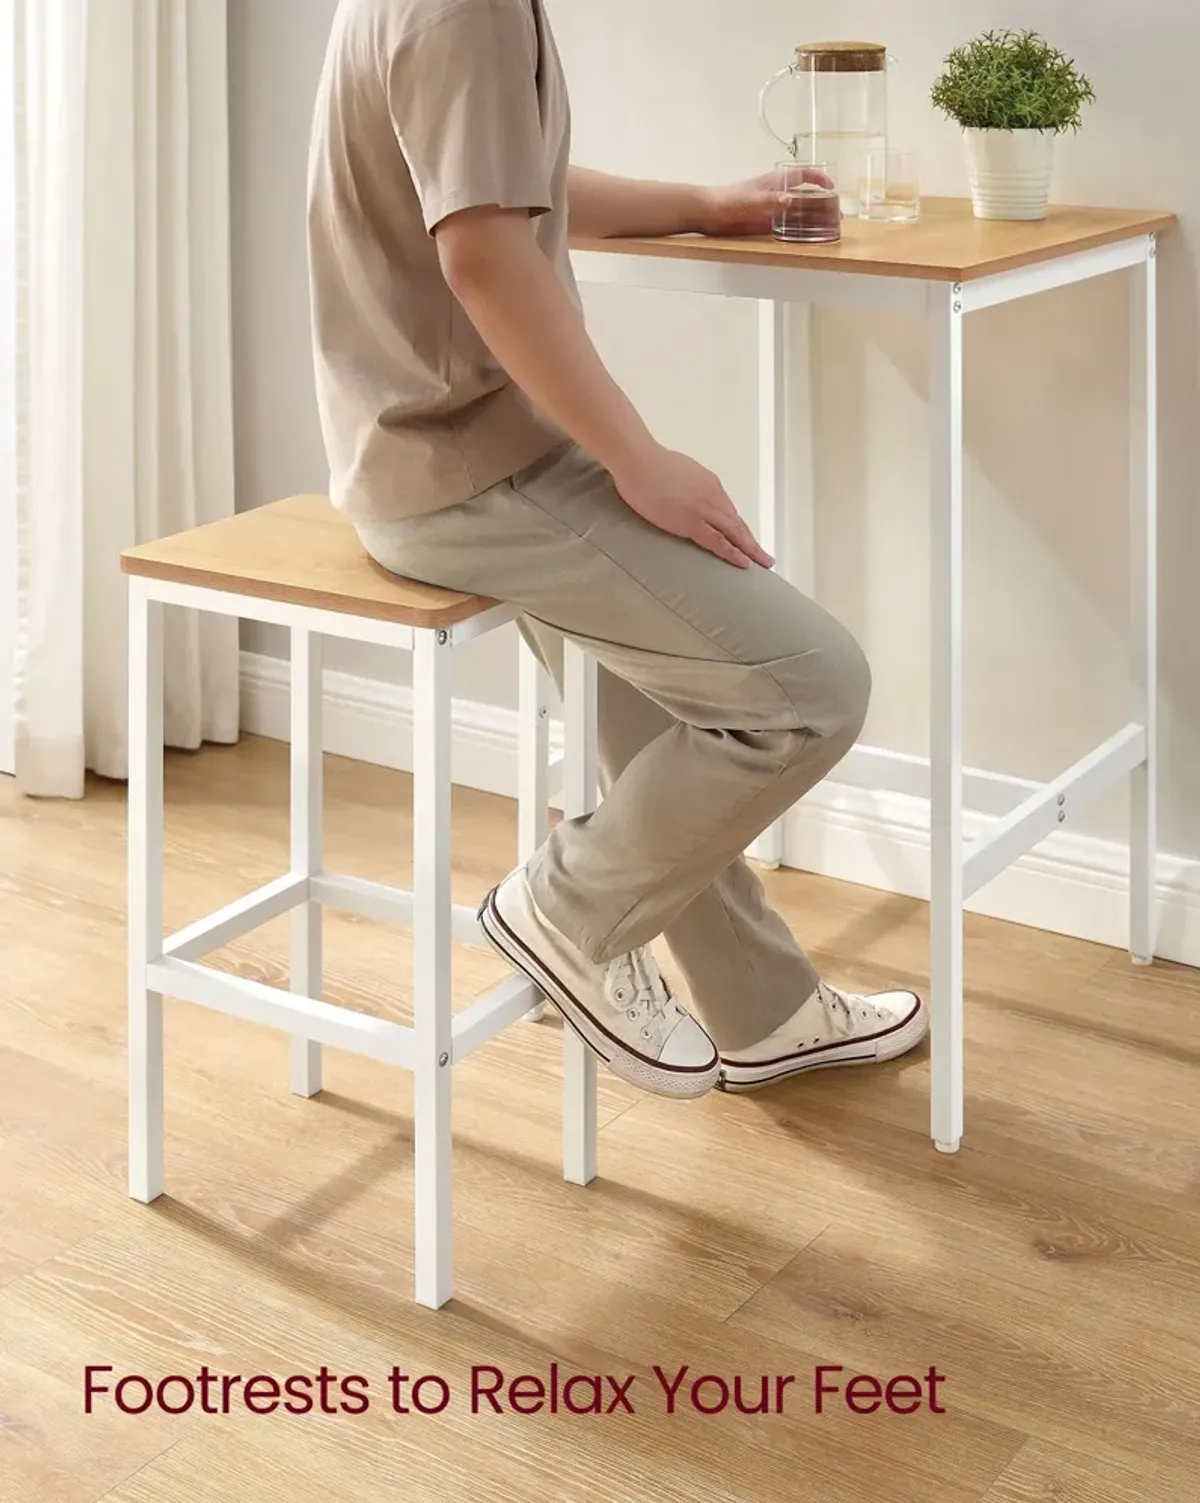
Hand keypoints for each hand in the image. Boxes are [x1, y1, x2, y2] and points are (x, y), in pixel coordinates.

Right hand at [612, 445, 773, 569]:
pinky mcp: (691, 522)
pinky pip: (718, 541)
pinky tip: (744, 563)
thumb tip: (684, 495)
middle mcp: (713, 496)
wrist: (638, 460)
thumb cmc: (648, 464)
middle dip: (753, 542)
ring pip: (735, 533)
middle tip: (766, 557)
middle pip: (738, 524)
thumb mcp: (678, 472)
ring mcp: (704, 509)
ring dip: (751, 550)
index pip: (729, 511)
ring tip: (763, 563)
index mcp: (710, 484)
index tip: (747, 540)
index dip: (739, 529)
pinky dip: (733, 553)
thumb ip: (687, 486)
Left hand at [700, 167, 833, 237]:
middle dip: (822, 204)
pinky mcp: (766, 224)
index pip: (803, 175)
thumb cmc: (729, 200)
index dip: (819, 178)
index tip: (831, 187)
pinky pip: (787, 227)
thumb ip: (771, 200)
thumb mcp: (751, 199)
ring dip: (813, 219)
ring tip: (828, 229)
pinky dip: (799, 231)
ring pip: (799, 213)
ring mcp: (773, 210)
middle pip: (806, 196)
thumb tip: (791, 200)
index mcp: (777, 182)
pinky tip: (807, 240)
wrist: (710, 213)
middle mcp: (778, 194)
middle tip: (836, 215)